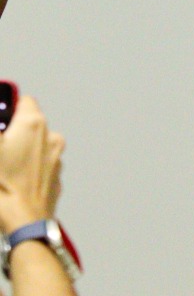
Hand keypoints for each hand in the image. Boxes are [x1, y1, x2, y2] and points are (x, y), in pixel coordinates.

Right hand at [0, 96, 63, 232]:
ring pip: (35, 146)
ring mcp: (56, 158)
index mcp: (33, 124)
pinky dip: (28, 168)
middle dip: (11, 134)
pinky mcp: (56, 177)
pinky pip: (39, 166)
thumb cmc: (2, 185)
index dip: (7, 109)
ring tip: (3, 169)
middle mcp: (51, 136)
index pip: (24, 101)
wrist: (23, 223)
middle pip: (29, 125)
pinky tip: (12, 182)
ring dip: (20, 152)